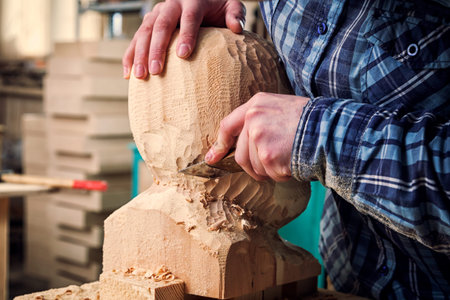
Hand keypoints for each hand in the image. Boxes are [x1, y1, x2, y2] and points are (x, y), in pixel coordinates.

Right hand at [122, 0, 245, 78]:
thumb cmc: (218, 7)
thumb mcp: (231, 5)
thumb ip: (235, 14)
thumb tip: (236, 27)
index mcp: (193, 1)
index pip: (189, 18)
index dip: (186, 35)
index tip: (183, 55)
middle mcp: (171, 4)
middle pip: (162, 26)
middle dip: (157, 49)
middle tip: (156, 71)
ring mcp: (157, 12)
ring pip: (145, 31)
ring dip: (140, 54)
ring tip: (141, 76)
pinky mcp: (148, 22)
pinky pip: (136, 38)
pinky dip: (130, 55)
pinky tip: (128, 73)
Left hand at [205, 93, 309, 181]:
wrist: (329, 129)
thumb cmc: (309, 120)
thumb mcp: (280, 107)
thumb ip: (259, 120)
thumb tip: (241, 142)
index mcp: (256, 105)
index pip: (228, 126)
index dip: (219, 145)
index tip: (212, 158)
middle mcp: (253, 119)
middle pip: (240, 155)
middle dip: (253, 166)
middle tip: (272, 165)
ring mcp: (259, 137)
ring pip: (253, 167)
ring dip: (269, 170)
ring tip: (288, 157)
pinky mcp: (267, 155)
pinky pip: (269, 174)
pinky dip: (281, 174)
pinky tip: (293, 162)